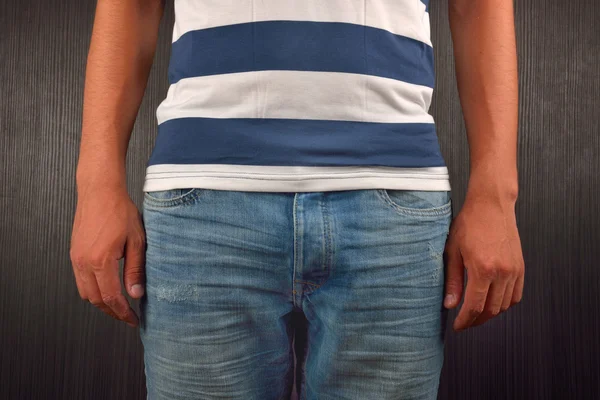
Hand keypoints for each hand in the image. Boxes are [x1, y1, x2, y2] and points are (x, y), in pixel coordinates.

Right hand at [70, 183, 145, 327]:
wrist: (100, 191)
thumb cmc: (120, 211)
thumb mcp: (137, 241)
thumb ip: (135, 270)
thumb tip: (136, 294)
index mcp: (101, 261)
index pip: (112, 298)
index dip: (123, 313)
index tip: (133, 320)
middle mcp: (84, 262)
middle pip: (96, 300)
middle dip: (112, 312)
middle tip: (128, 316)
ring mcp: (76, 258)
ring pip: (85, 292)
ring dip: (101, 302)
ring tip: (119, 305)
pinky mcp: (74, 253)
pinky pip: (81, 280)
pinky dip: (93, 289)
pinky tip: (107, 288)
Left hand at [443, 191, 523, 330]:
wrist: (491, 205)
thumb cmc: (469, 224)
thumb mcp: (453, 251)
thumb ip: (453, 280)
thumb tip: (450, 305)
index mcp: (482, 269)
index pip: (474, 306)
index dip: (465, 321)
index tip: (457, 326)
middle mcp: (502, 272)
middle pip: (491, 310)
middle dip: (476, 320)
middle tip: (464, 322)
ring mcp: (514, 270)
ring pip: (504, 305)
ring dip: (490, 313)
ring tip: (476, 313)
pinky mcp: (520, 267)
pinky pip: (516, 295)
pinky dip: (504, 303)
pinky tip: (492, 302)